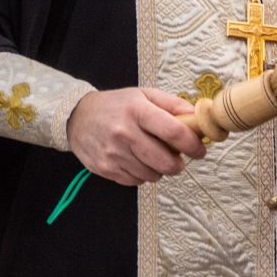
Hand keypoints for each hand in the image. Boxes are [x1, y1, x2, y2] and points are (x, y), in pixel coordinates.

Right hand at [65, 88, 207, 186]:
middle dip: (178, 164)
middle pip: (166, 162)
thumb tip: (199, 118)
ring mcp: (113, 153)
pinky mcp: (105, 168)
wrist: (76, 117)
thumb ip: (173, 104)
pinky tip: (136, 161)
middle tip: (177, 158)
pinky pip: (136, 181)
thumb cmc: (116, 106)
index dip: (193, 145)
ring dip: (159, 169)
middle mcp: (124, 132)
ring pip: (153, 175)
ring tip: (152, 156)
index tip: (199, 149)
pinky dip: (142, 174)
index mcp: (137, 110)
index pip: (175, 133)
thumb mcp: (143, 95)